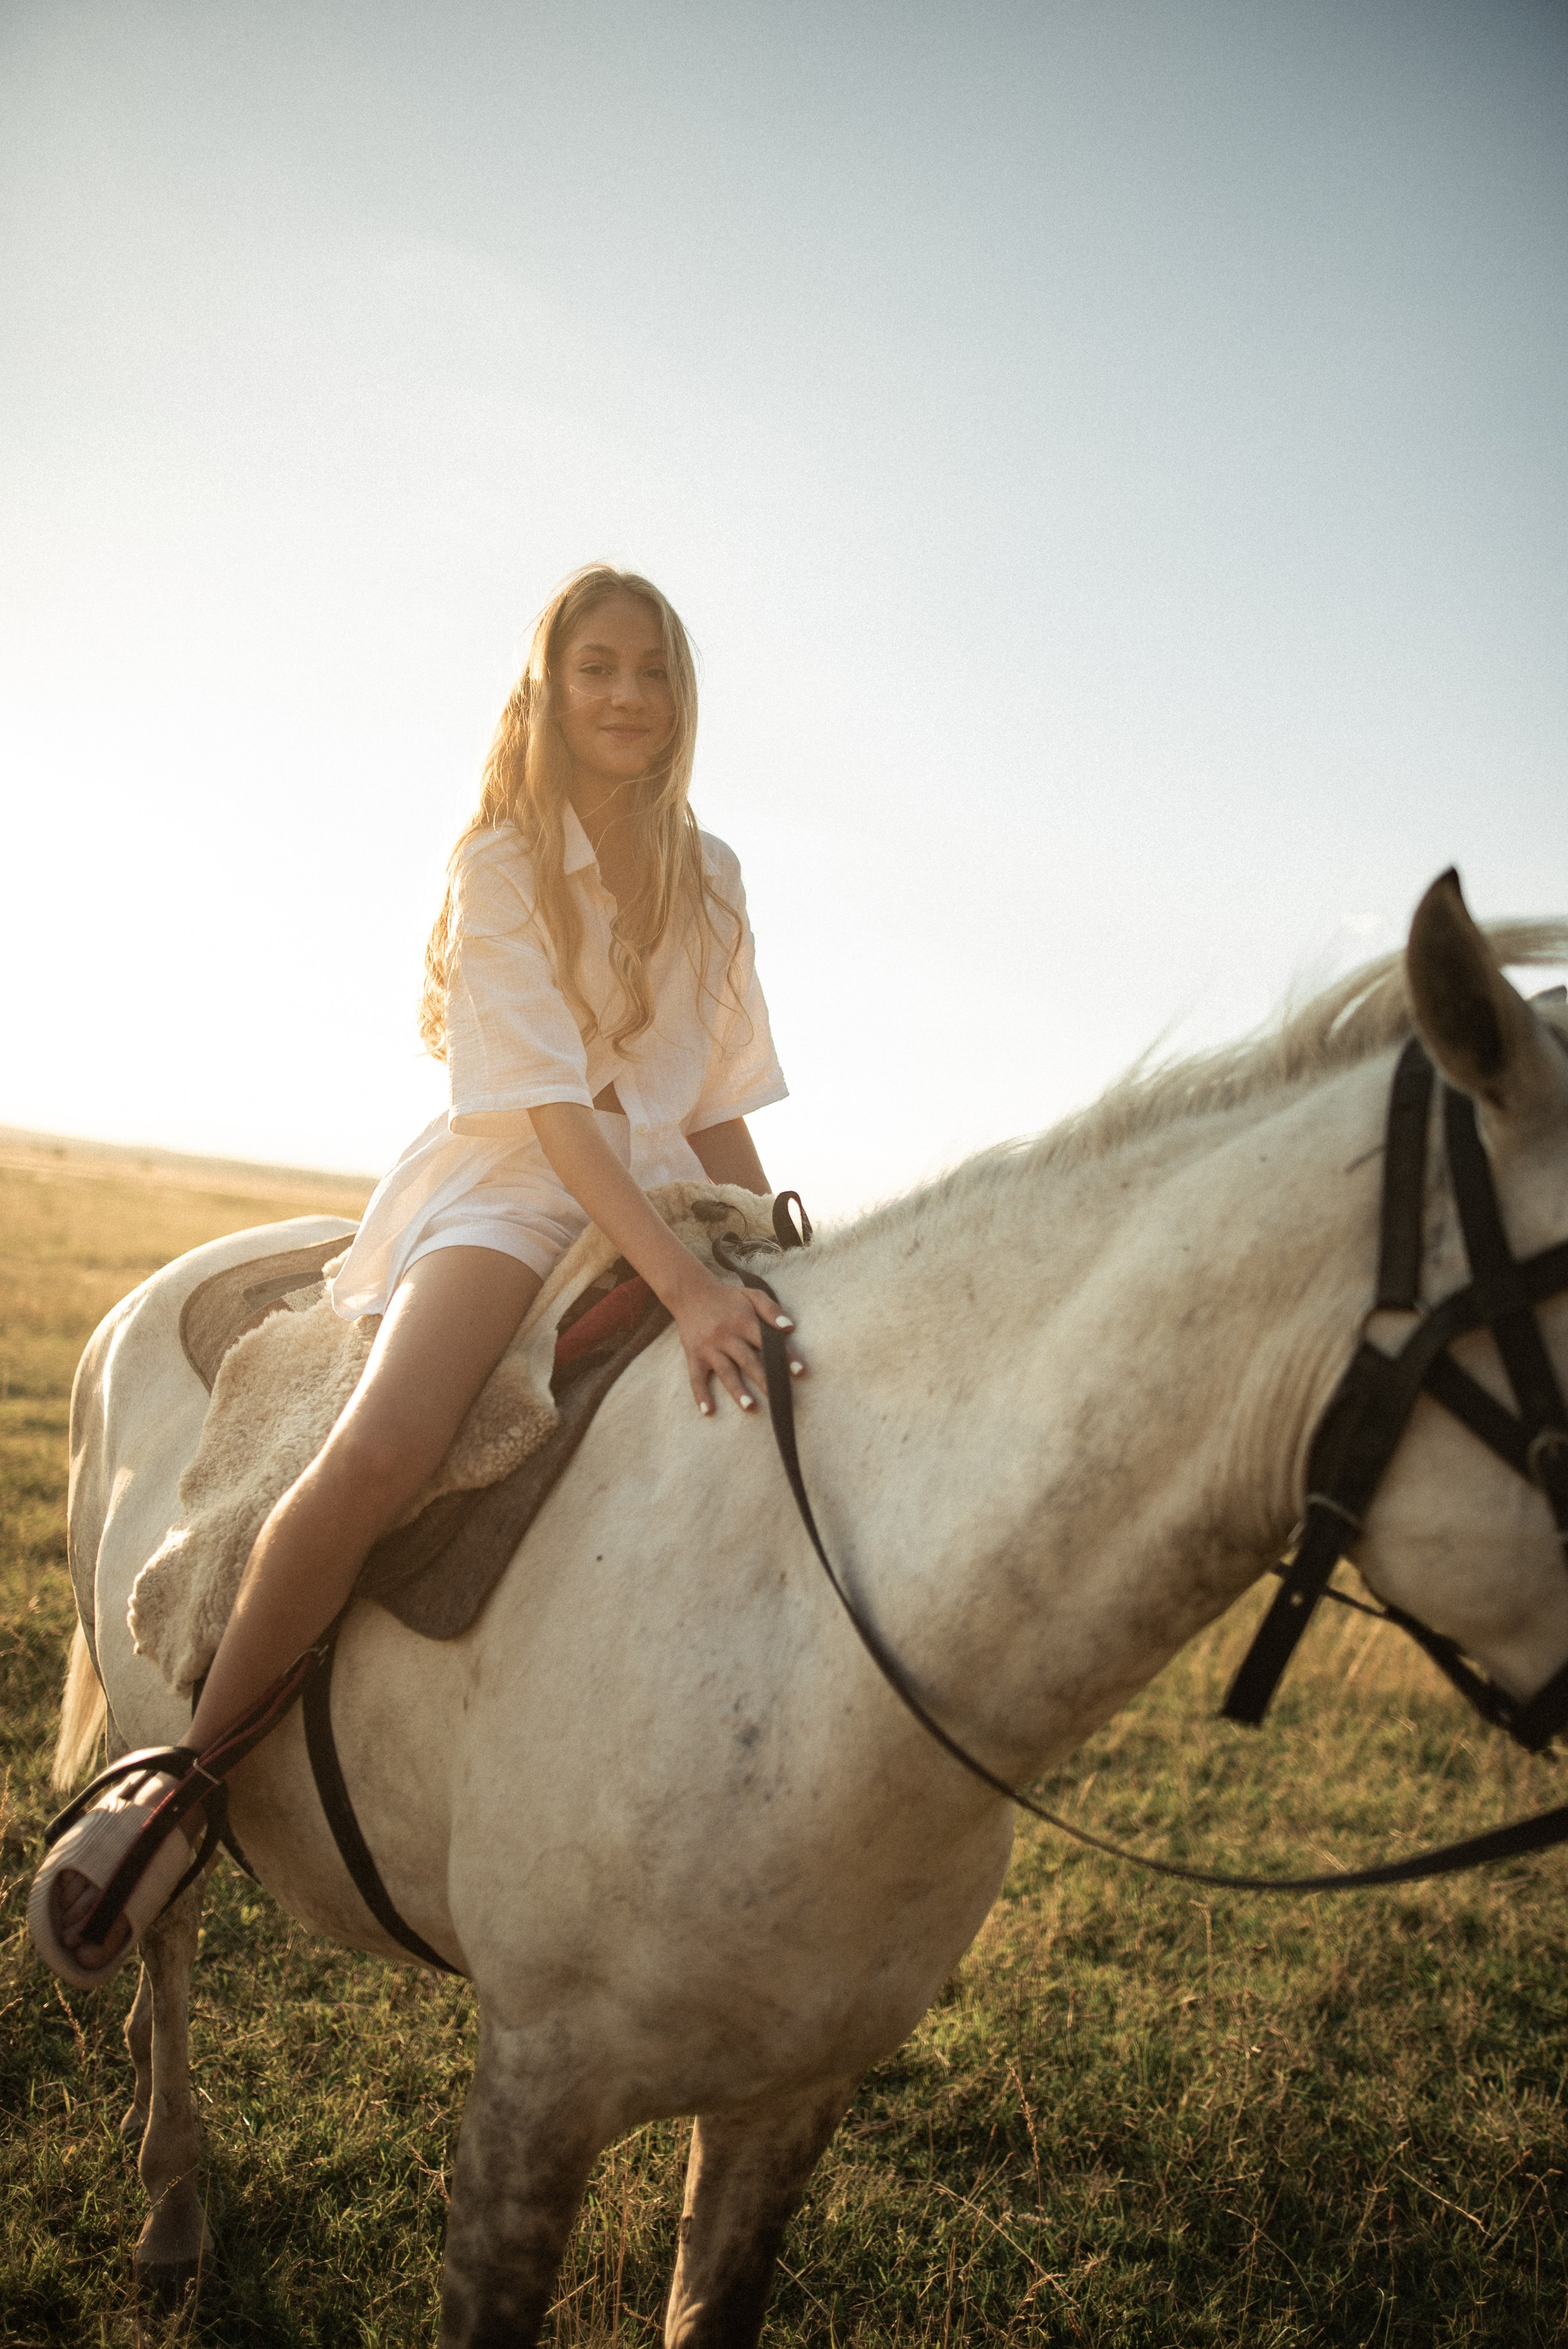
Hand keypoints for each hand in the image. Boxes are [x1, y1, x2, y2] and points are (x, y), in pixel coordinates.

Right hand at [670, 1262, 804, 1415]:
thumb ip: (772, 1310)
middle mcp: (726, 1335)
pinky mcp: (694, 1355)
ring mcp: (709, 1347)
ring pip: (725, 1371)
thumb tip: (790, 1327)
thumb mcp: (752, 1295)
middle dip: (765, 1379)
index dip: (784, 1356)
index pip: (767, 1341)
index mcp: (743, 1321)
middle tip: (779, 1399)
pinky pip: (695, 1377)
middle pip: (748, 1360)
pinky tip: (707, 1410)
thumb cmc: (727, 1297)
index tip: (799, 1371)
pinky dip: (700, 1394)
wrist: (690, 1292)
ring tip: (750, 1407)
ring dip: (737, 1390)